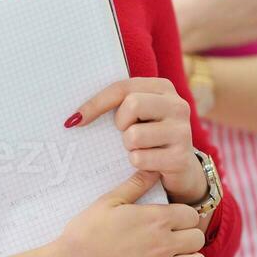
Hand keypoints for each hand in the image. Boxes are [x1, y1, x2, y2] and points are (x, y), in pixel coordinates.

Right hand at [51, 170, 205, 256]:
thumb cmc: (86, 232)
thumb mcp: (108, 201)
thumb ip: (135, 185)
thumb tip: (154, 169)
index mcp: (154, 219)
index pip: (190, 214)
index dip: (183, 214)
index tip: (173, 218)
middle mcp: (164, 244)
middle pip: (198, 238)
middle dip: (189, 234)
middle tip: (175, 237)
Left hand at [65, 77, 206, 203]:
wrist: (182, 169)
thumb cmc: (150, 135)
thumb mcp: (138, 114)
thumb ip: (116, 104)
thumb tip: (73, 118)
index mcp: (163, 87)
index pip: (122, 87)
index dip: (96, 103)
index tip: (76, 119)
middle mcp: (178, 105)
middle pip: (132, 105)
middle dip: (121, 123)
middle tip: (126, 132)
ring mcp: (182, 131)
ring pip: (134, 135)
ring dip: (128, 147)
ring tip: (140, 148)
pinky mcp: (181, 158)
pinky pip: (140, 159)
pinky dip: (136, 163)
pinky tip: (148, 163)